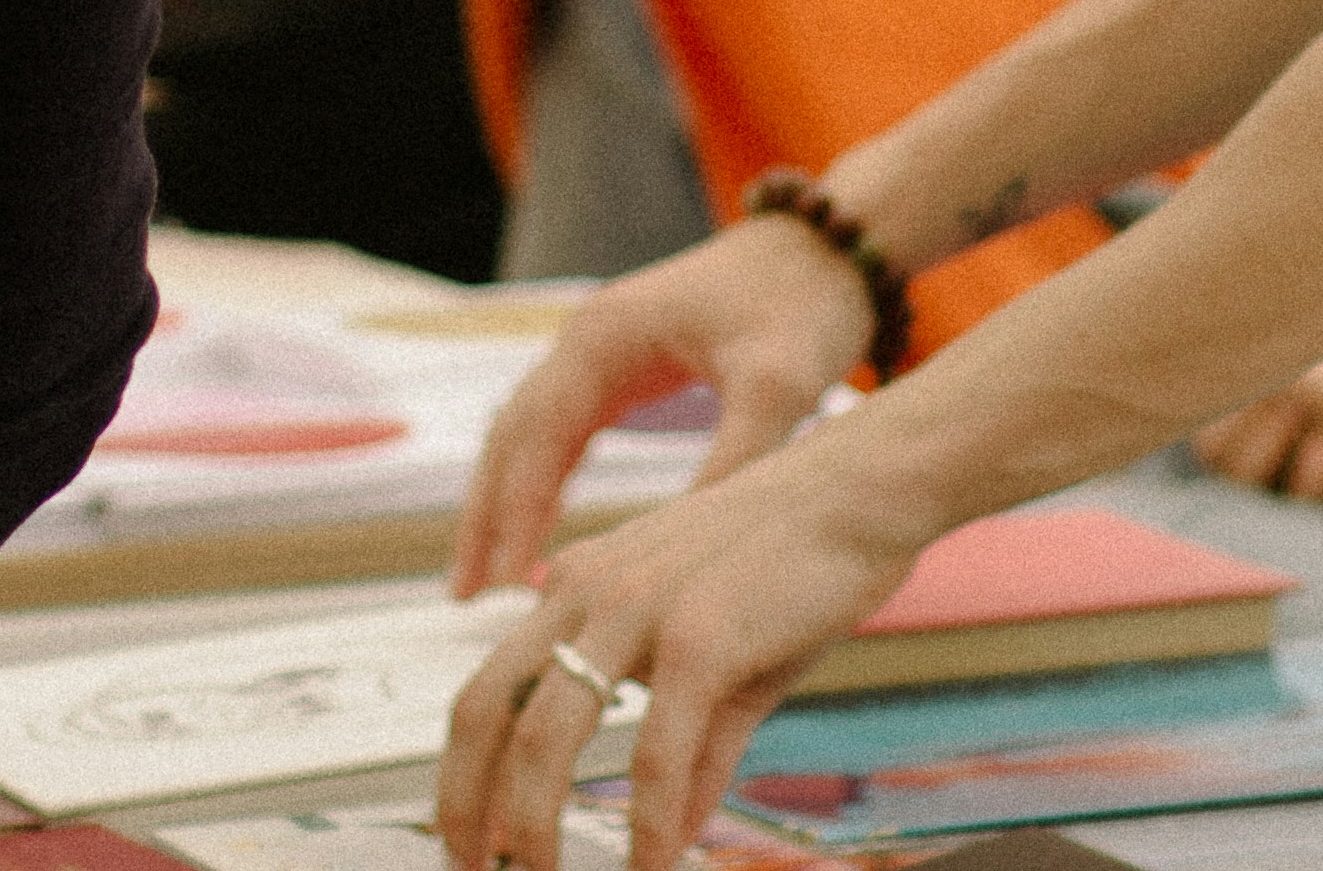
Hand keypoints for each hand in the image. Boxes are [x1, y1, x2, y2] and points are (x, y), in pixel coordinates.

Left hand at [434, 437, 943, 870]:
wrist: (859, 490)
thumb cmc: (792, 564)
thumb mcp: (720, 660)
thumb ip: (690, 749)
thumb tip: (670, 833)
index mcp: (577, 585)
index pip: (489, 687)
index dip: (463, 771)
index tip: (470, 835)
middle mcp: (587, 590)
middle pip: (487, 708)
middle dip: (466, 802)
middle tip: (473, 868)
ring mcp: (637, 609)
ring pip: (547, 733)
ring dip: (535, 825)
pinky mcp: (699, 635)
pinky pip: (655, 751)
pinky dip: (648, 822)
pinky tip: (657, 861)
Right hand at [450, 217, 875, 599]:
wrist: (835, 248)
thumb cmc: (804, 305)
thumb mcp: (778, 386)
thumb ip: (734, 460)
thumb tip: (689, 552)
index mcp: (605, 336)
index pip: (536, 433)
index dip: (514, 509)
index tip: (502, 580)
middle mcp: (588, 339)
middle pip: (511, 434)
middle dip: (486, 513)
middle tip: (461, 594)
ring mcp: (602, 352)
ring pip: (529, 436)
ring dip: (504, 503)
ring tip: (485, 580)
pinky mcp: (627, 369)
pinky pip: (565, 434)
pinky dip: (543, 485)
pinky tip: (542, 537)